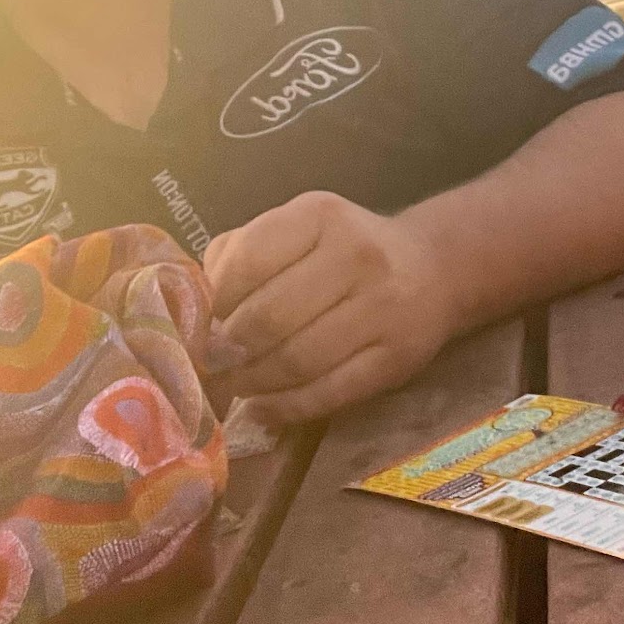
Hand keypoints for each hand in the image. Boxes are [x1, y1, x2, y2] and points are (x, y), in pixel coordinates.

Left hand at [204, 192, 459, 426]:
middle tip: (211, 366)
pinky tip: (265, 407)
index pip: (246, 263)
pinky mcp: (398, 358)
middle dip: (229, 351)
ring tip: (236, 385)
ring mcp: (383, 308)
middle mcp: (356, 255)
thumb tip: (191, 314)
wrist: (433, 269)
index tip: (196, 328)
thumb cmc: (343, 251)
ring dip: (254, 383)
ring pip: (298, 360)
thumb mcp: (295, 232)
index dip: (212, 305)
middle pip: (269, 318)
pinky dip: (287, 407)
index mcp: (319, 216)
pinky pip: (330, 392)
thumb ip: (238, 257)